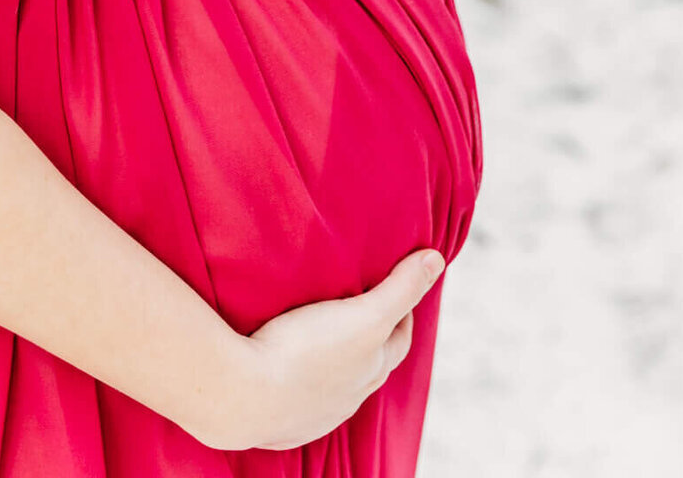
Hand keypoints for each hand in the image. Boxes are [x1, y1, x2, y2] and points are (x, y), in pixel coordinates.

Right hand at [191, 248, 445, 451]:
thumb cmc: (306, 351)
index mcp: (371, 369)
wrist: (246, 397)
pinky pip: (303, 403)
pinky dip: (306, 386)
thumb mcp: (363, 315)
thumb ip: (399, 288)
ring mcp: (316, 413)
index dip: (403, 312)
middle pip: (373, 365)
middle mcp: (350, 396)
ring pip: (339, 387)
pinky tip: (292, 375)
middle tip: (366, 310)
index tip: (398, 292)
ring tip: (326, 338)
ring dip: (339, 365)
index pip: (399, 339)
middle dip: (375, 339)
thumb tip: (436, 259)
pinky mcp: (283, 423)